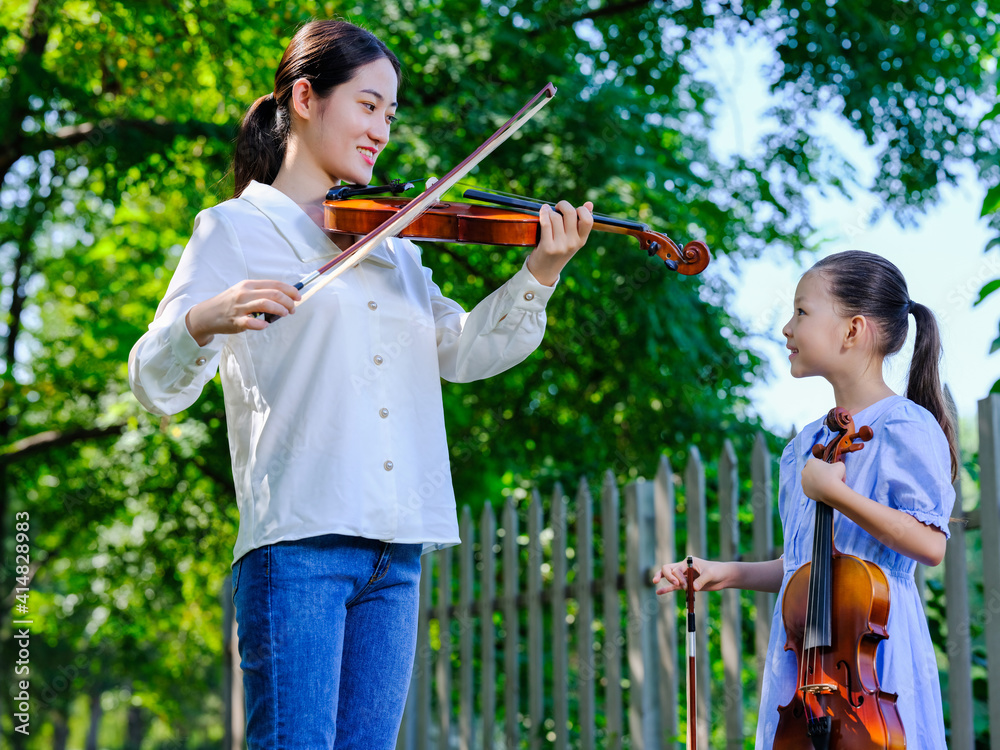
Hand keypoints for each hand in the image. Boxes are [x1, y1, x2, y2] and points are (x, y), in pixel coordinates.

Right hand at [185, 279, 301, 344]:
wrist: (207, 314)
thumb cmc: (229, 303)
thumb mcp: (244, 292)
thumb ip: (261, 293)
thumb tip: (284, 297)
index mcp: (249, 285)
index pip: (275, 284)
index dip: (290, 290)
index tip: (298, 297)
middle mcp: (245, 293)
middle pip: (274, 294)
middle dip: (288, 301)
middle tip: (293, 309)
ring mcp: (240, 307)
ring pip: (265, 304)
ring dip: (280, 309)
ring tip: (285, 314)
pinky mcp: (236, 321)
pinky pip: (251, 322)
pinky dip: (261, 324)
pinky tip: (265, 325)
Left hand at [525, 200, 594, 285]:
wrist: (544, 271)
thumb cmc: (559, 250)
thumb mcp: (573, 239)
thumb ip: (580, 222)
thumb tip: (589, 203)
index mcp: (582, 240)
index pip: (588, 220)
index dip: (581, 210)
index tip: (573, 210)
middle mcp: (573, 243)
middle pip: (570, 213)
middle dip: (563, 205)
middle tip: (558, 207)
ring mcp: (560, 246)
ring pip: (556, 217)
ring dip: (550, 212)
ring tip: (548, 215)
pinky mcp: (547, 247)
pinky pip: (546, 224)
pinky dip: (543, 214)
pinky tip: (543, 211)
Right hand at [653, 556, 726, 594]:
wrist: (722, 577)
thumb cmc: (717, 571)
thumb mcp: (710, 574)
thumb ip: (701, 581)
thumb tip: (693, 588)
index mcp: (688, 563)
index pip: (676, 569)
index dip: (678, 577)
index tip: (686, 585)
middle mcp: (684, 568)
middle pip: (668, 569)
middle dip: (667, 576)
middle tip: (676, 584)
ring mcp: (684, 577)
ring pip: (669, 577)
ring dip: (662, 579)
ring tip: (654, 582)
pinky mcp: (687, 585)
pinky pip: (674, 587)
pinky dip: (667, 589)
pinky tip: (659, 592)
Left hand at [800, 457, 846, 505]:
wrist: (831, 490)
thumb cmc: (835, 476)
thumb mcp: (840, 466)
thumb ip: (836, 465)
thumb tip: (836, 469)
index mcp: (811, 462)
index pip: (816, 463)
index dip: (823, 467)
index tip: (828, 472)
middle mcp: (804, 471)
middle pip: (812, 472)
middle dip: (818, 475)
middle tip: (828, 479)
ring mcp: (803, 481)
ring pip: (810, 482)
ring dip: (816, 483)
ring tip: (826, 486)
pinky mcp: (805, 491)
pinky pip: (811, 490)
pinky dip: (816, 491)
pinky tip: (822, 492)